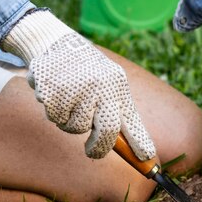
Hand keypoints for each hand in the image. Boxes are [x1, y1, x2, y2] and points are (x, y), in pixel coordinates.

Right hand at [0, 10, 155, 159]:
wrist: (54, 42)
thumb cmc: (85, 70)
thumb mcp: (107, 82)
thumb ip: (115, 110)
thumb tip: (125, 143)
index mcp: (116, 84)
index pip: (131, 120)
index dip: (140, 142)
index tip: (148, 159)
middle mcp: (100, 86)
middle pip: (106, 131)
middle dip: (99, 147)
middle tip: (92, 151)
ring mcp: (76, 88)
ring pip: (74, 127)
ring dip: (69, 121)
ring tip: (68, 100)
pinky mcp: (53, 91)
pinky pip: (55, 117)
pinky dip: (53, 111)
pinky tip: (54, 93)